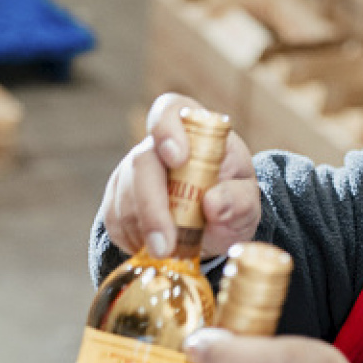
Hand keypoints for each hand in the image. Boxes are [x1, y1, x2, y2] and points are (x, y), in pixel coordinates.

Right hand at [99, 94, 260, 259]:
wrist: (212, 224)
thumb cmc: (231, 200)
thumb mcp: (247, 202)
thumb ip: (238, 200)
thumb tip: (214, 203)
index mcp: (192, 129)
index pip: (169, 109)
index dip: (168, 130)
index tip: (178, 158)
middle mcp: (156, 145)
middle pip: (142, 162)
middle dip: (152, 207)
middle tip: (166, 246)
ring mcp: (131, 171)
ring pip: (125, 197)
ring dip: (146, 231)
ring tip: (171, 253)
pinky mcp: (116, 199)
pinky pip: (115, 220)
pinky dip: (135, 241)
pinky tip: (157, 249)